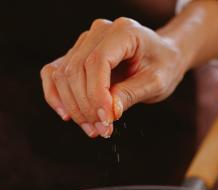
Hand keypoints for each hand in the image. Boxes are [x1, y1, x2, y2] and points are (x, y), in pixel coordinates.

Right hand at [40, 18, 186, 137]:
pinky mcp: (76, 55)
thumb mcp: (157, 82)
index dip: (97, 94)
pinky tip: (67, 115)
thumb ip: (131, 94)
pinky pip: (54, 74)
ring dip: (73, 107)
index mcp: (124, 32)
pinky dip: (56, 96)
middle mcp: (100, 32)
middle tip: (103, 130)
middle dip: (86, 106)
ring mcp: (85, 42)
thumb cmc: (164, 64)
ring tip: (93, 128)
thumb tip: (108, 113)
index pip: (97, 61)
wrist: (163, 56)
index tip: (107, 120)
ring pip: (62, 75)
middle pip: (76, 70)